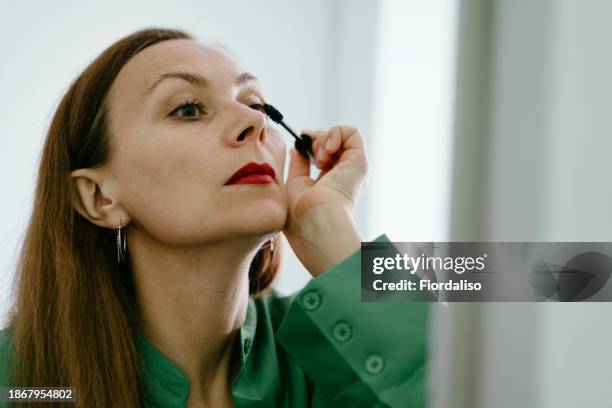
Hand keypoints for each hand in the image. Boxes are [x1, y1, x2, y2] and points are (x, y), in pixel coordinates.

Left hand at [282, 126, 368, 276]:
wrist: (314, 220)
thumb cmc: (300, 212)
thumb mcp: (294, 183)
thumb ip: (298, 165)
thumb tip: (298, 148)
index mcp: (330, 184)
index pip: (324, 155)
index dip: (312, 142)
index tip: (300, 137)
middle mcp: (345, 176)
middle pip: (333, 143)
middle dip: (317, 139)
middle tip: (307, 146)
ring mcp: (353, 169)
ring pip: (342, 136)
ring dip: (324, 139)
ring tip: (318, 158)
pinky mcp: (360, 162)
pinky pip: (352, 132)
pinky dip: (335, 133)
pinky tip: (326, 150)